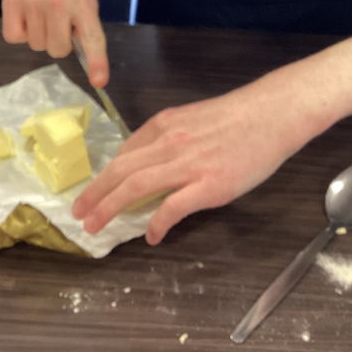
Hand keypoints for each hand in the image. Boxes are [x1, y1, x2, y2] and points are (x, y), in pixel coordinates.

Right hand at [2, 0, 108, 84]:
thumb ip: (87, 27)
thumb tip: (84, 61)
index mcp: (84, 2)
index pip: (92, 38)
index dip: (96, 63)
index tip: (99, 81)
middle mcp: (57, 1)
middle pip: (57, 50)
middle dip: (60, 43)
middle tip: (60, 23)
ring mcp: (31, 0)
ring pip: (36, 46)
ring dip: (41, 36)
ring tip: (44, 14)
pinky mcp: (10, 0)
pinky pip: (14, 37)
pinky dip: (21, 32)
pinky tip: (28, 16)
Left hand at [71, 80, 309, 243]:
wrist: (272, 115)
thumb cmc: (240, 117)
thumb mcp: (195, 118)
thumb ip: (172, 138)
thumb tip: (156, 162)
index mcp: (163, 126)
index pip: (125, 154)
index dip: (106, 176)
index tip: (96, 192)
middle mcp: (169, 144)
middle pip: (120, 171)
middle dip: (94, 194)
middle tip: (79, 213)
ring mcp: (188, 165)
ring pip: (135, 188)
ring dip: (110, 208)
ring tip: (96, 226)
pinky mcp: (210, 186)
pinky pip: (172, 208)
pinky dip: (157, 224)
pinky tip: (152, 236)